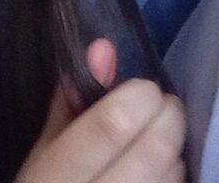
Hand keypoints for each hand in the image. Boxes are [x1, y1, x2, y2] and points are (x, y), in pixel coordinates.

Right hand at [16, 39, 186, 182]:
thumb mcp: (44, 154)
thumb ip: (71, 104)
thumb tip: (104, 49)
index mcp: (50, 182)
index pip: (114, 124)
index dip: (140, 96)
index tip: (143, 92)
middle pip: (156, 149)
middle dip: (168, 119)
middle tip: (161, 112)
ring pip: (173, 175)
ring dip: (173, 155)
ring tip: (155, 153)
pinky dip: (174, 179)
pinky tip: (157, 179)